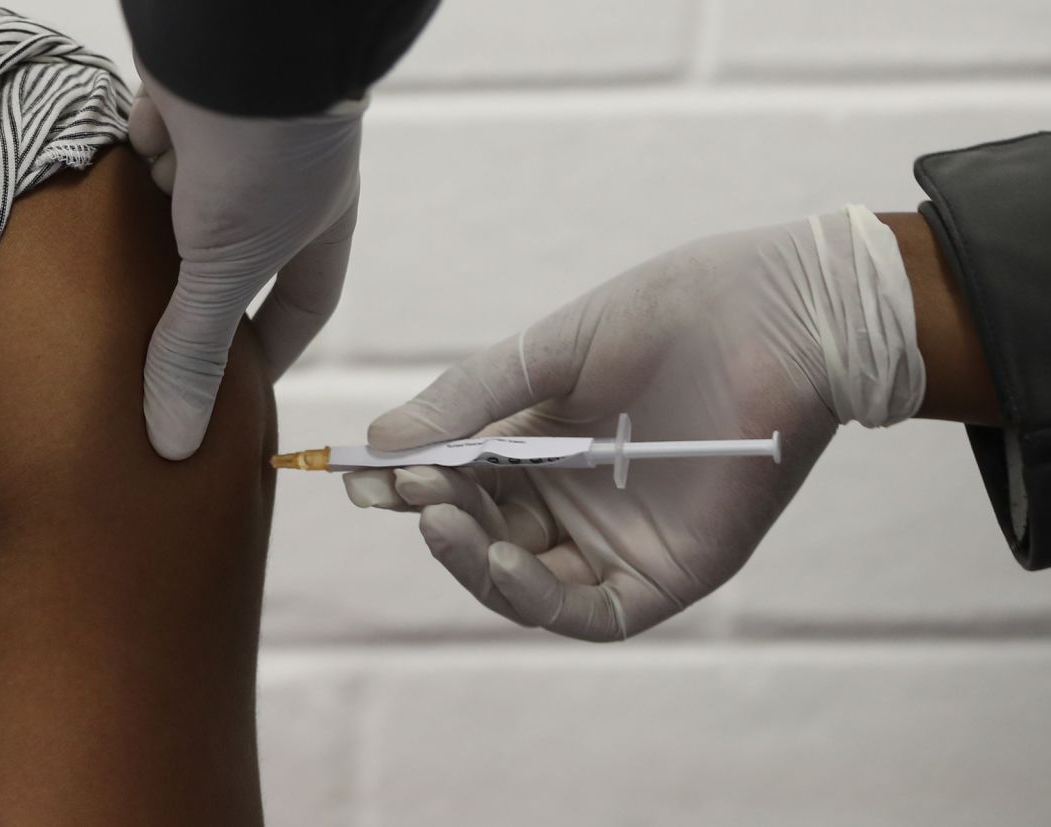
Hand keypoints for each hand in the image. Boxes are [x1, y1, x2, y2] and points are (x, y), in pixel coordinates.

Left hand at [129, 60, 363, 458]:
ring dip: (153, 238)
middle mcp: (277, 190)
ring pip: (183, 209)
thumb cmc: (268, 156)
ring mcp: (228, 146)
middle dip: (198, 302)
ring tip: (109, 293)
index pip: (302, 305)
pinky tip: (97, 206)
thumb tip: (173, 443)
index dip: (275, 349)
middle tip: (156, 353)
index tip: (240, 391)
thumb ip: (196, 349)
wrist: (239, 38)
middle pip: (234, 262)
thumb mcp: (228, 266)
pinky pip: (146, 154)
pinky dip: (127, 178)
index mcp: (316, 228)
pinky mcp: (178, 108)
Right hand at [344, 207, 924, 640]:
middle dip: (440, 514)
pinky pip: (589, 611)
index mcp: (544, 442)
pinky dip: (536, 595)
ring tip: (440, 516)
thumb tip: (379, 447)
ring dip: (474, 559)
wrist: (786, 311)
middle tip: (411, 486)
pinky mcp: (666, 574)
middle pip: (484, 535)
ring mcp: (618, 540)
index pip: (460, 481)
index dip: (410, 482)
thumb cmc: (675, 313)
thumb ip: (470, 400)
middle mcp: (574, 499)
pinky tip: (501, 558)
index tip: (362, 474)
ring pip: (525, 582)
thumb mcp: (550, 352)